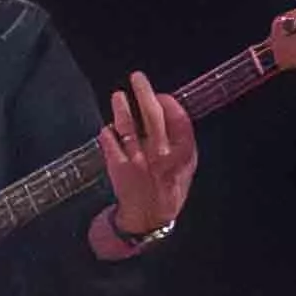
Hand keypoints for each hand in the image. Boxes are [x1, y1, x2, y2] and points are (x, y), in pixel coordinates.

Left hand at [96, 72, 194, 246]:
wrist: (150, 216)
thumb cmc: (169, 187)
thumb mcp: (187, 166)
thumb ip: (182, 141)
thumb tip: (173, 111)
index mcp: (182, 154)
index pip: (179, 121)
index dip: (169, 104)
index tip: (162, 95)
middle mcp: (160, 156)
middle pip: (153, 117)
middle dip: (145, 93)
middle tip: (137, 78)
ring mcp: (138, 161)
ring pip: (128, 127)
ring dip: (121, 108)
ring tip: (118, 96)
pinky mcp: (118, 167)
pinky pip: (110, 142)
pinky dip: (108, 132)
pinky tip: (109, 127)